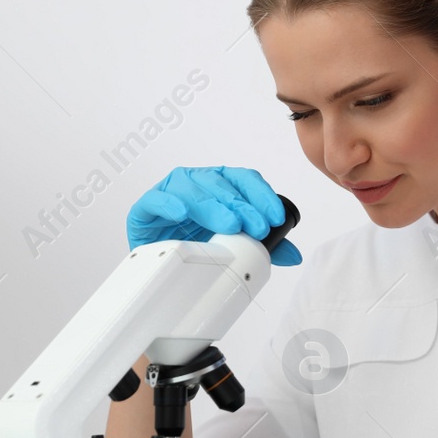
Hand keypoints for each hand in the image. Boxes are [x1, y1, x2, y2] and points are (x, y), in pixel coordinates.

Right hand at [128, 166, 300, 264]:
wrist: (156, 258)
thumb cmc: (193, 242)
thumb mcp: (231, 243)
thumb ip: (262, 246)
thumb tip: (293, 254)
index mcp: (219, 185)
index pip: (244, 180)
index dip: (262, 195)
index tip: (276, 217)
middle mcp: (196, 182)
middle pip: (222, 185)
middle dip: (244, 206)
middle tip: (258, 227)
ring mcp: (170, 192)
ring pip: (193, 189)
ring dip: (214, 206)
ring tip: (230, 225)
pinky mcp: (145, 208)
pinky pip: (156, 200)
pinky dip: (169, 204)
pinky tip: (182, 214)